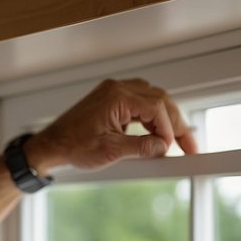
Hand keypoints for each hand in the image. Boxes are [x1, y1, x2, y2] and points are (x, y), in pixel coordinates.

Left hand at [22, 78, 197, 173]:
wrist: (52, 145)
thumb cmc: (73, 146)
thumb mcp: (110, 151)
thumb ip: (140, 147)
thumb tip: (162, 146)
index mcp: (117, 97)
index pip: (156, 108)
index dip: (169, 129)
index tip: (174, 147)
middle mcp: (117, 89)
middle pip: (159, 100)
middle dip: (176, 123)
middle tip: (188, 145)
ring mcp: (114, 92)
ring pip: (153, 99)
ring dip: (166, 119)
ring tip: (175, 141)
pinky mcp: (112, 99)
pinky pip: (141, 102)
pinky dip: (152, 117)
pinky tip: (157, 133)